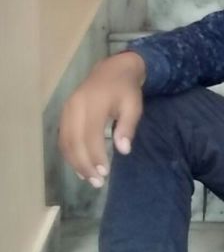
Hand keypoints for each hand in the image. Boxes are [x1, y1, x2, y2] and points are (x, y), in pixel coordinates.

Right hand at [57, 51, 145, 187]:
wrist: (113, 69)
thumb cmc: (126, 90)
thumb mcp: (134, 106)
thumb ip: (127, 127)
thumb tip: (123, 150)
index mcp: (94, 104)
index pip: (90, 135)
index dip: (95, 156)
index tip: (104, 173)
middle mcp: (76, 106)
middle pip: (74, 141)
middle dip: (84, 164)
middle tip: (96, 182)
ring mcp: (67, 109)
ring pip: (65, 141)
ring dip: (74, 162)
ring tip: (87, 178)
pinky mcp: (64, 112)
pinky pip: (63, 137)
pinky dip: (69, 153)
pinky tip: (78, 165)